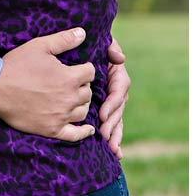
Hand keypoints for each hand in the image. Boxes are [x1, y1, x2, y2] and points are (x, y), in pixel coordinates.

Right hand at [0, 28, 95, 140]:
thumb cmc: (16, 65)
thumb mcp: (40, 46)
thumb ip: (64, 40)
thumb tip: (83, 33)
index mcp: (69, 77)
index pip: (90, 72)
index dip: (85, 68)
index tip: (78, 67)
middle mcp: (69, 98)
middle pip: (88, 92)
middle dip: (82, 85)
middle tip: (72, 81)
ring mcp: (61, 116)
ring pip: (83, 111)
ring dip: (81, 103)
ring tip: (74, 98)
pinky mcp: (52, 129)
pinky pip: (74, 135)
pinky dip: (84, 132)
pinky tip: (89, 129)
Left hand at [99, 37, 129, 157]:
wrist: (76, 51)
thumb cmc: (88, 45)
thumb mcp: (100, 41)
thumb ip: (110, 46)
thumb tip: (120, 58)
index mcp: (116, 73)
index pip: (119, 89)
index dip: (112, 102)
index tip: (102, 114)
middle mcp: (116, 89)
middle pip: (119, 108)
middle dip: (113, 123)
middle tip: (104, 134)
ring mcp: (110, 101)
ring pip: (117, 119)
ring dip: (116, 134)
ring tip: (112, 148)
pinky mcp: (104, 110)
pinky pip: (111, 124)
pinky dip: (114, 138)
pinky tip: (115, 153)